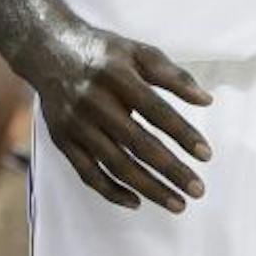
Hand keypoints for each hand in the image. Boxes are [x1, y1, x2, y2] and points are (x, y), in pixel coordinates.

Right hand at [20, 19, 211, 213]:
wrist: (49, 51)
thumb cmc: (104, 54)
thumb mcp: (139, 52)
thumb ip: (174, 75)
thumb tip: (206, 100)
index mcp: (117, 76)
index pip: (156, 110)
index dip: (182, 133)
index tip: (206, 155)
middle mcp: (94, 101)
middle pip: (138, 144)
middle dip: (171, 170)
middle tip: (198, 190)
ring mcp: (75, 124)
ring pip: (115, 164)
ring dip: (148, 188)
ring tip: (177, 203)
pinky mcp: (62, 141)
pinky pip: (88, 174)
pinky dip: (112, 192)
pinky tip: (136, 202)